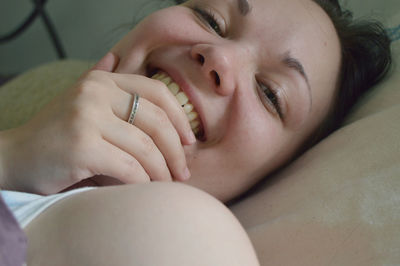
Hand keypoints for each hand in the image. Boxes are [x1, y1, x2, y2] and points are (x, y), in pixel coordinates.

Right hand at [1, 53, 194, 193]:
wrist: (14, 157)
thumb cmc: (55, 136)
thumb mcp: (80, 103)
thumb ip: (103, 84)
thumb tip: (116, 58)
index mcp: (101, 81)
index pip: (156, 91)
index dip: (180, 117)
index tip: (189, 141)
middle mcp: (94, 93)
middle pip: (156, 120)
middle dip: (176, 151)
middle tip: (184, 172)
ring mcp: (86, 118)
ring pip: (145, 147)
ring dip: (163, 171)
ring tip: (168, 184)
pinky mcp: (82, 146)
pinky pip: (129, 167)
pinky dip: (143, 182)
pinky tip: (146, 189)